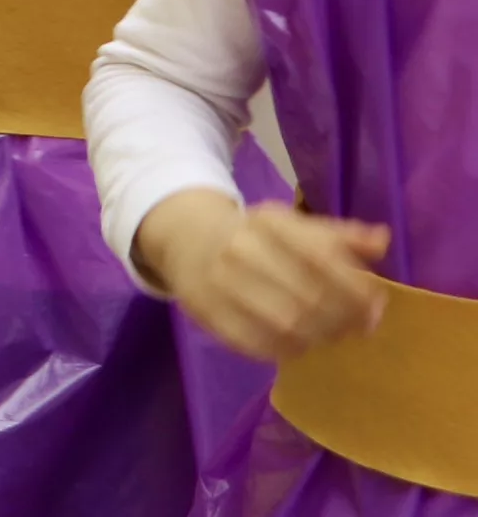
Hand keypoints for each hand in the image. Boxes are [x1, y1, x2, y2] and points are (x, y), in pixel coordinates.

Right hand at [140, 193, 391, 361]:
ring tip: (331, 335)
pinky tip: (300, 342)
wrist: (188, 240)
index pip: (321, 258)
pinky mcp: (208, 313)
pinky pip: (260, 344)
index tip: (377, 305)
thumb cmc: (256, 235)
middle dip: (343, 319)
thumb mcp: (294, 225)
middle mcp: (241, 248)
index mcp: (268, 221)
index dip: (356, 287)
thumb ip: (340, 235)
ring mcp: (220, 283)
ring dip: (320, 337)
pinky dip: (289, 349)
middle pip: (308, 298)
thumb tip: (382, 240)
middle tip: (360, 327)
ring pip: (287, 325)